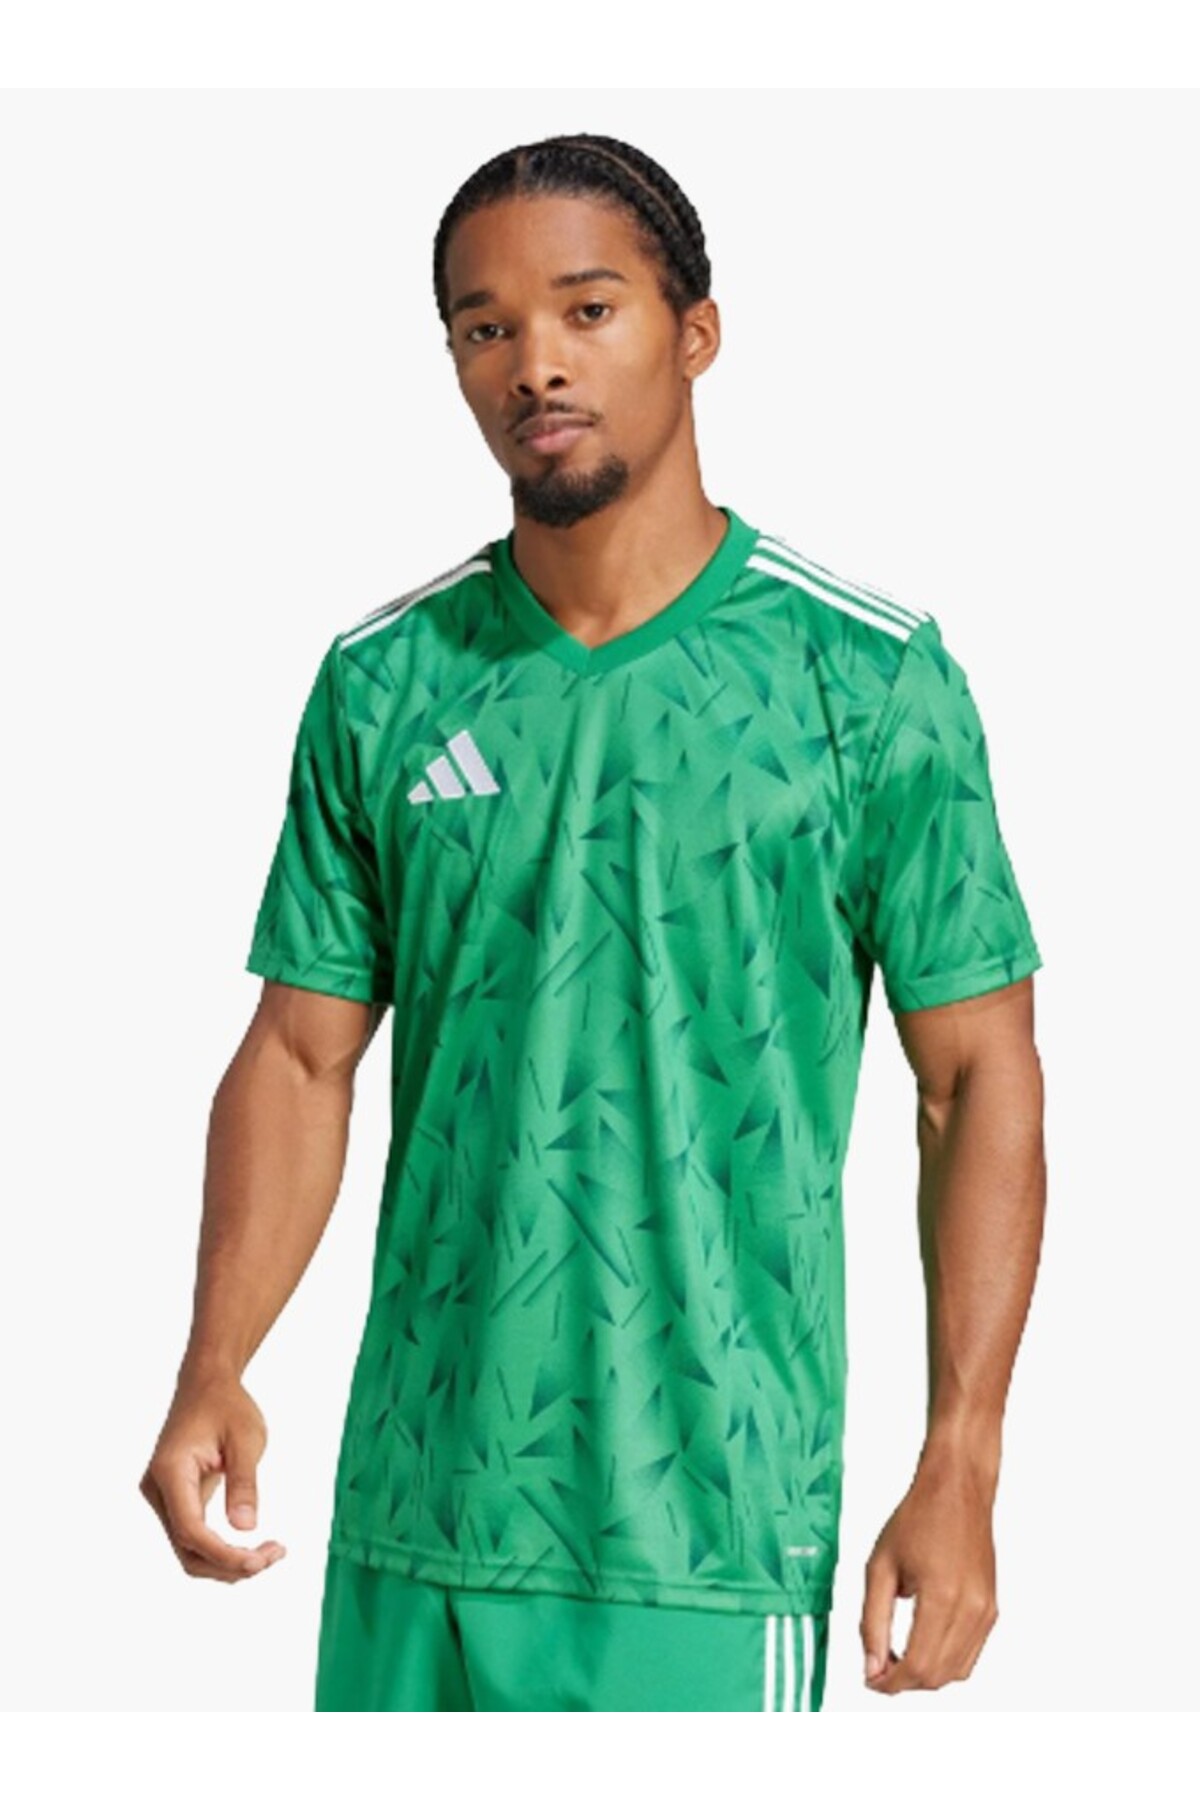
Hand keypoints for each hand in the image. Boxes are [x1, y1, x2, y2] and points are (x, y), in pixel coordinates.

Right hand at [138, 1369, 287, 1582]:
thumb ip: (244, 1482)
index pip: (190, 1530)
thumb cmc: (227, 1405)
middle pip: (187, 1550)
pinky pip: (194, 1537)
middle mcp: (158, 1490)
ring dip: (226, 1562)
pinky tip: (253, 1548)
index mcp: (170, 1471)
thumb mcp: (246, 1438)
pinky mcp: (175, 1501)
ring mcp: (163, 1498)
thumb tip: (246, 1528)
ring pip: (189, 1550)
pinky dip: (220, 1549)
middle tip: (273, 1556)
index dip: (223, 1554)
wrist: (206, 1384)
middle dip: (228, 1565)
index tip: (260, 1562)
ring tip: (270, 1554)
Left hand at [859, 1445, 998, 1695]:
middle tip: (877, 1668)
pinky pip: (969, 1655)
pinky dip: (944, 1662)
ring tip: (895, 1656)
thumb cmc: (917, 1518)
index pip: (917, 1666)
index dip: (889, 1683)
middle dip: (904, 1682)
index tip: (869, 1679)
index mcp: (942, 1597)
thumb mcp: (880, 1566)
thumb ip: (872, 1621)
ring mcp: (986, 1611)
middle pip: (937, 1676)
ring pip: (956, 1673)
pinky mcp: (992, 1609)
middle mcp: (971, 1609)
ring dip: (924, 1675)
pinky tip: (921, 1644)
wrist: (957, 1490)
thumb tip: (872, 1666)